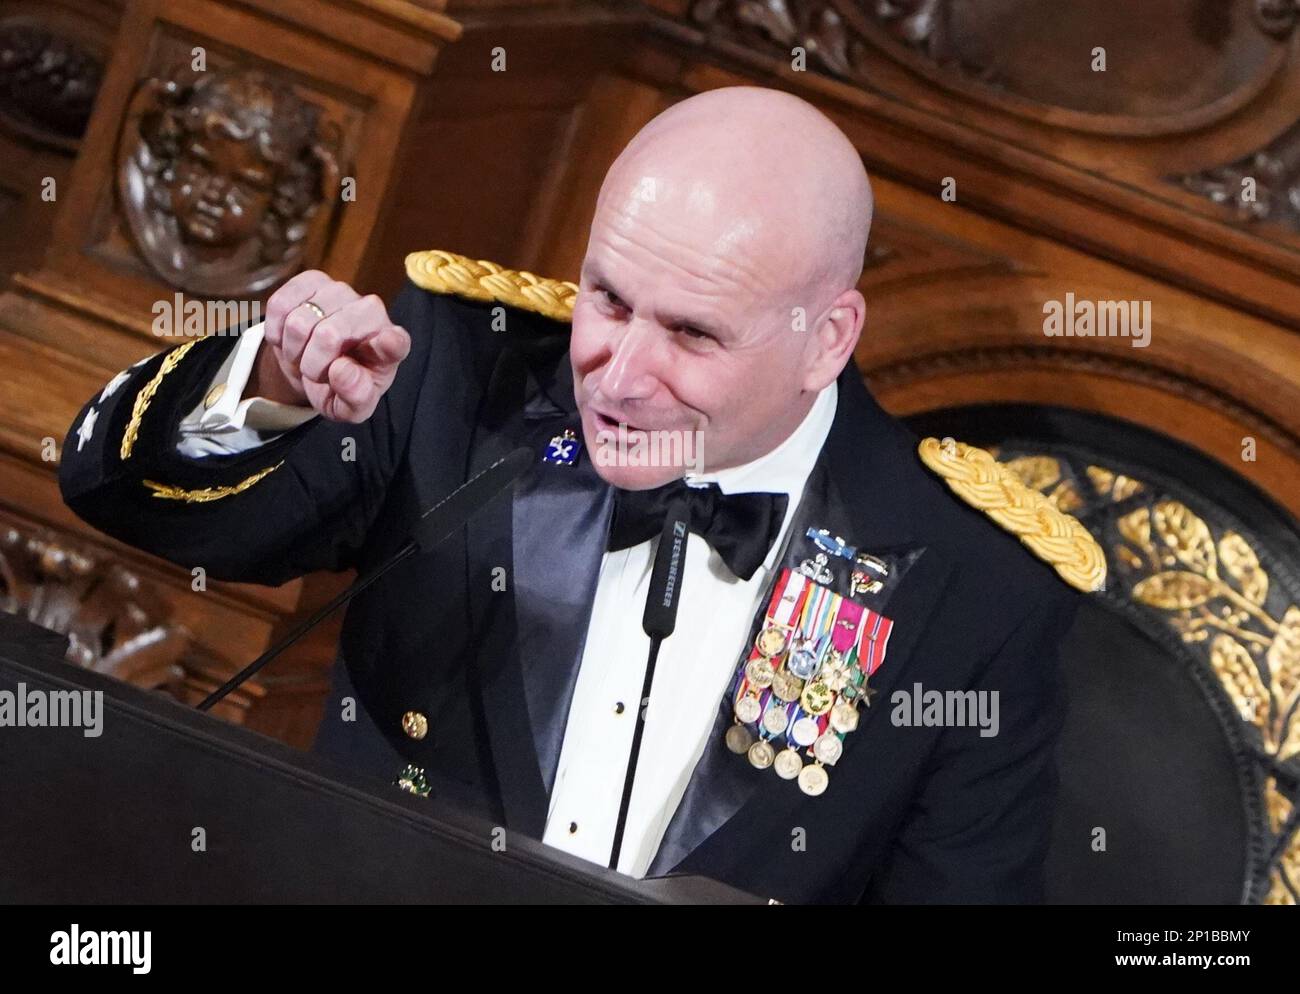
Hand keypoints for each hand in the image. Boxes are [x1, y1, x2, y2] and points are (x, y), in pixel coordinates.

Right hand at [255, 271, 411, 422]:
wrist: (316, 366)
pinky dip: (276, 331)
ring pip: (298, 322)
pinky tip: (288, 338)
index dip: (390, 343)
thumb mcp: (350, 407)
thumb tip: (341, 369)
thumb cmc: (341, 386)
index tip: (388, 344)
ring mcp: (342, 291)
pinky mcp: (312, 280)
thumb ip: (354, 397)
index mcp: (391, 348)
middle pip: (328, 334)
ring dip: (293, 349)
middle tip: (315, 373)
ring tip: (304, 356)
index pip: (396, 342)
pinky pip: (279, 305)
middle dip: (312, 364)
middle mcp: (372, 311)